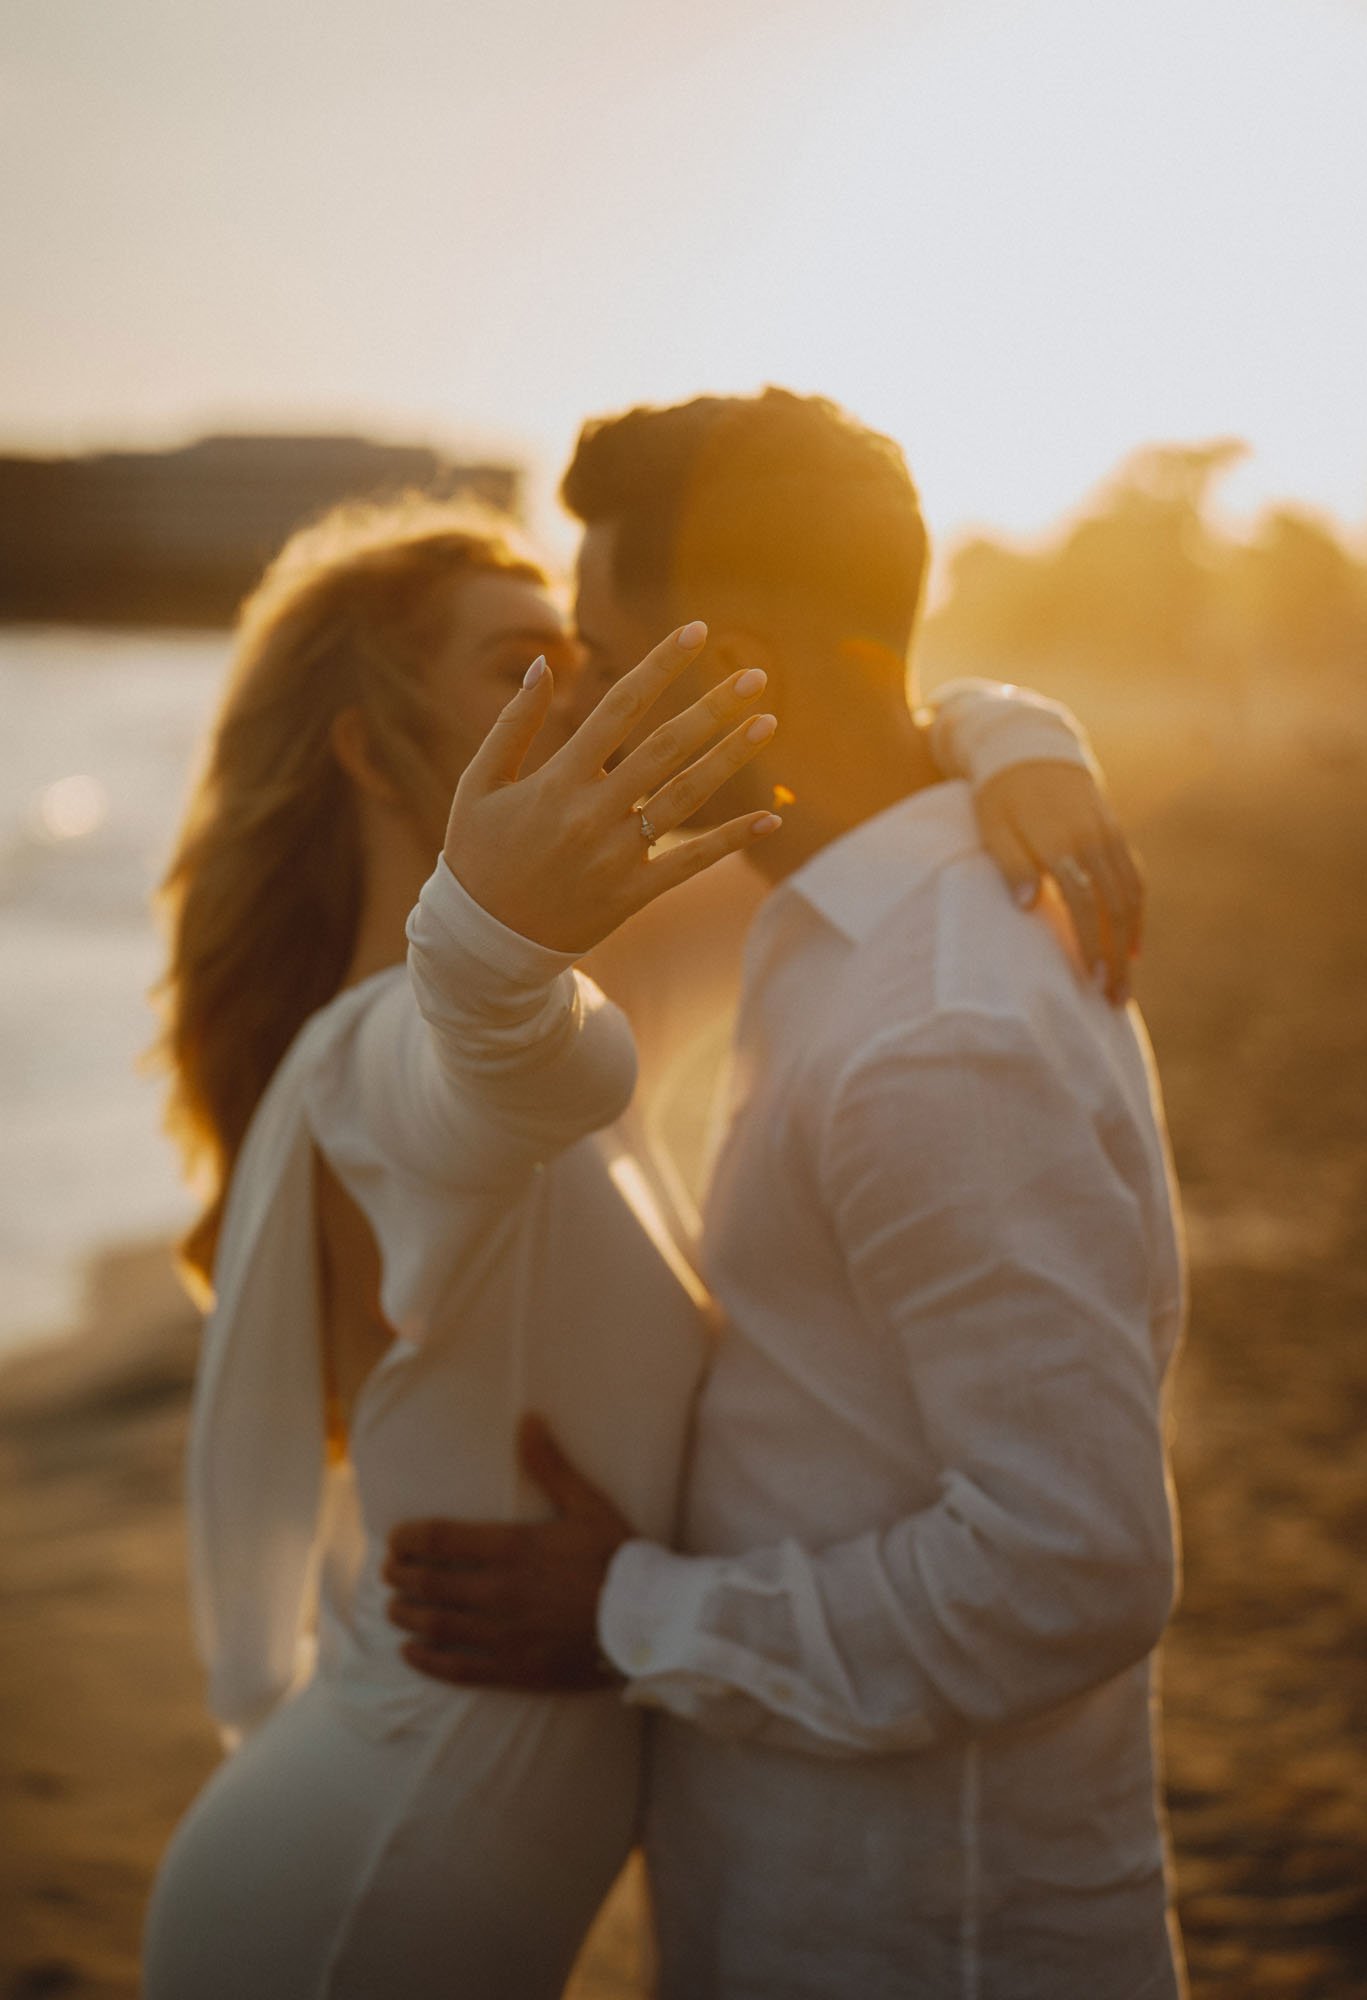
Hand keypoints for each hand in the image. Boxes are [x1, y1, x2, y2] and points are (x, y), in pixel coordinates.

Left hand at [383, 1417, 631, 1691]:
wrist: (647, 1622)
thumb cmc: (618, 1558)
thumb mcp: (586, 1504)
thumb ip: (550, 1465)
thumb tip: (527, 1419)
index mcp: (511, 1548)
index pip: (439, 1538)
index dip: (408, 1538)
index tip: (395, 1539)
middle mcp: (498, 1591)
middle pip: (429, 1583)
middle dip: (401, 1577)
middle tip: (388, 1573)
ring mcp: (503, 1635)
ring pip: (436, 1625)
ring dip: (407, 1616)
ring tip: (395, 1609)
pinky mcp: (513, 1671)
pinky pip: (457, 1669)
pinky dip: (427, 1661)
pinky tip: (412, 1652)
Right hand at [442, 621, 780, 952]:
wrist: (482, 941)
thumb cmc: (478, 853)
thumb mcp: (480, 783)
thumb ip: (514, 723)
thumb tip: (544, 665)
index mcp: (557, 780)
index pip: (619, 708)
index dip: (660, 667)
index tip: (695, 632)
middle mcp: (591, 813)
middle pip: (665, 748)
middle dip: (713, 708)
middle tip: (755, 676)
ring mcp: (615, 856)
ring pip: (685, 798)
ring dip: (730, 759)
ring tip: (768, 723)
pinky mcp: (631, 895)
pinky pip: (689, 863)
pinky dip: (730, 841)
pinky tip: (770, 819)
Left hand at [971, 762, 1144, 1002]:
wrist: (1028, 746)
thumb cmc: (999, 793)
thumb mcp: (993, 825)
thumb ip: (1011, 864)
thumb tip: (1028, 905)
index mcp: (1060, 841)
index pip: (1083, 903)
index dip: (1090, 944)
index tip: (1091, 982)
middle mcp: (1092, 839)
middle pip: (1114, 907)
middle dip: (1116, 957)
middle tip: (1113, 999)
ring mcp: (1108, 835)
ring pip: (1131, 896)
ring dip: (1130, 942)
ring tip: (1125, 982)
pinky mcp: (1114, 832)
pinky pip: (1134, 878)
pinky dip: (1137, 913)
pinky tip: (1132, 944)